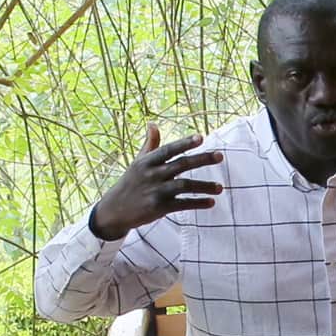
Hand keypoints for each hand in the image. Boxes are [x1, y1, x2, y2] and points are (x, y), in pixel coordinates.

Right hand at [86, 122, 225, 241]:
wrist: (114, 211)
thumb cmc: (130, 183)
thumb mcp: (137, 163)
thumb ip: (149, 144)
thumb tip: (152, 124)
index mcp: (147, 161)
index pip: (169, 150)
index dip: (185, 143)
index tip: (201, 137)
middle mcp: (152, 175)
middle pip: (181, 165)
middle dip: (202, 159)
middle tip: (220, 156)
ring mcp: (156, 192)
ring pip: (185, 186)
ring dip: (204, 186)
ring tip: (220, 188)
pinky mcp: (159, 208)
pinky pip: (183, 204)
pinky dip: (198, 203)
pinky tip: (211, 202)